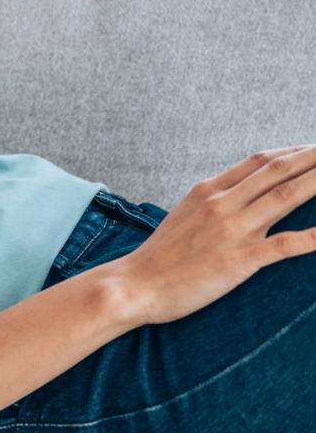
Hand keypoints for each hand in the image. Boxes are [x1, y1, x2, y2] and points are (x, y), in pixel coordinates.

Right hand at [110, 144, 315, 325]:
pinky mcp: (238, 260)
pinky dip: (313, 237)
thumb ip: (212, 202)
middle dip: (313, 158)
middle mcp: (221, 203)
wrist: (135, 284)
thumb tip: (236, 195)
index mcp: (207, 190)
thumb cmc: (160, 257)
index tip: (312, 149)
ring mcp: (231, 230)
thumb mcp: (184, 216)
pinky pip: (284, 245)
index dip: (292, 152)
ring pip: (286, 196)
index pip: (258, 161)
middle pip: (277, 171)